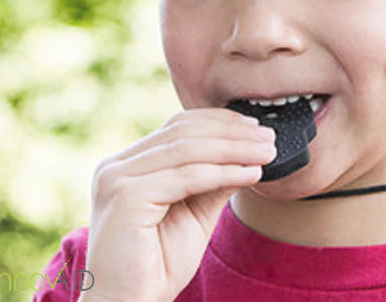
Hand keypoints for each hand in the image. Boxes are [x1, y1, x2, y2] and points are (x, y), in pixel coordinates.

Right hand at [82, 108, 275, 301]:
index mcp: (128, 164)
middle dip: (232, 132)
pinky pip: (185, 176)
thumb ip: (214, 180)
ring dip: (234, 148)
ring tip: (267, 151)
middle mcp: (116, 165)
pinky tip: (251, 172)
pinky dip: (223, 172)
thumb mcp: (194, 212)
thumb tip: (248, 153)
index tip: (253, 126)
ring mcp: (116, 178)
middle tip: (269, 137)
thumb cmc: (158, 264)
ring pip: (187, 150)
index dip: (218, 121)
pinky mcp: (125, 196)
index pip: (177, 127)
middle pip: (183, 133)